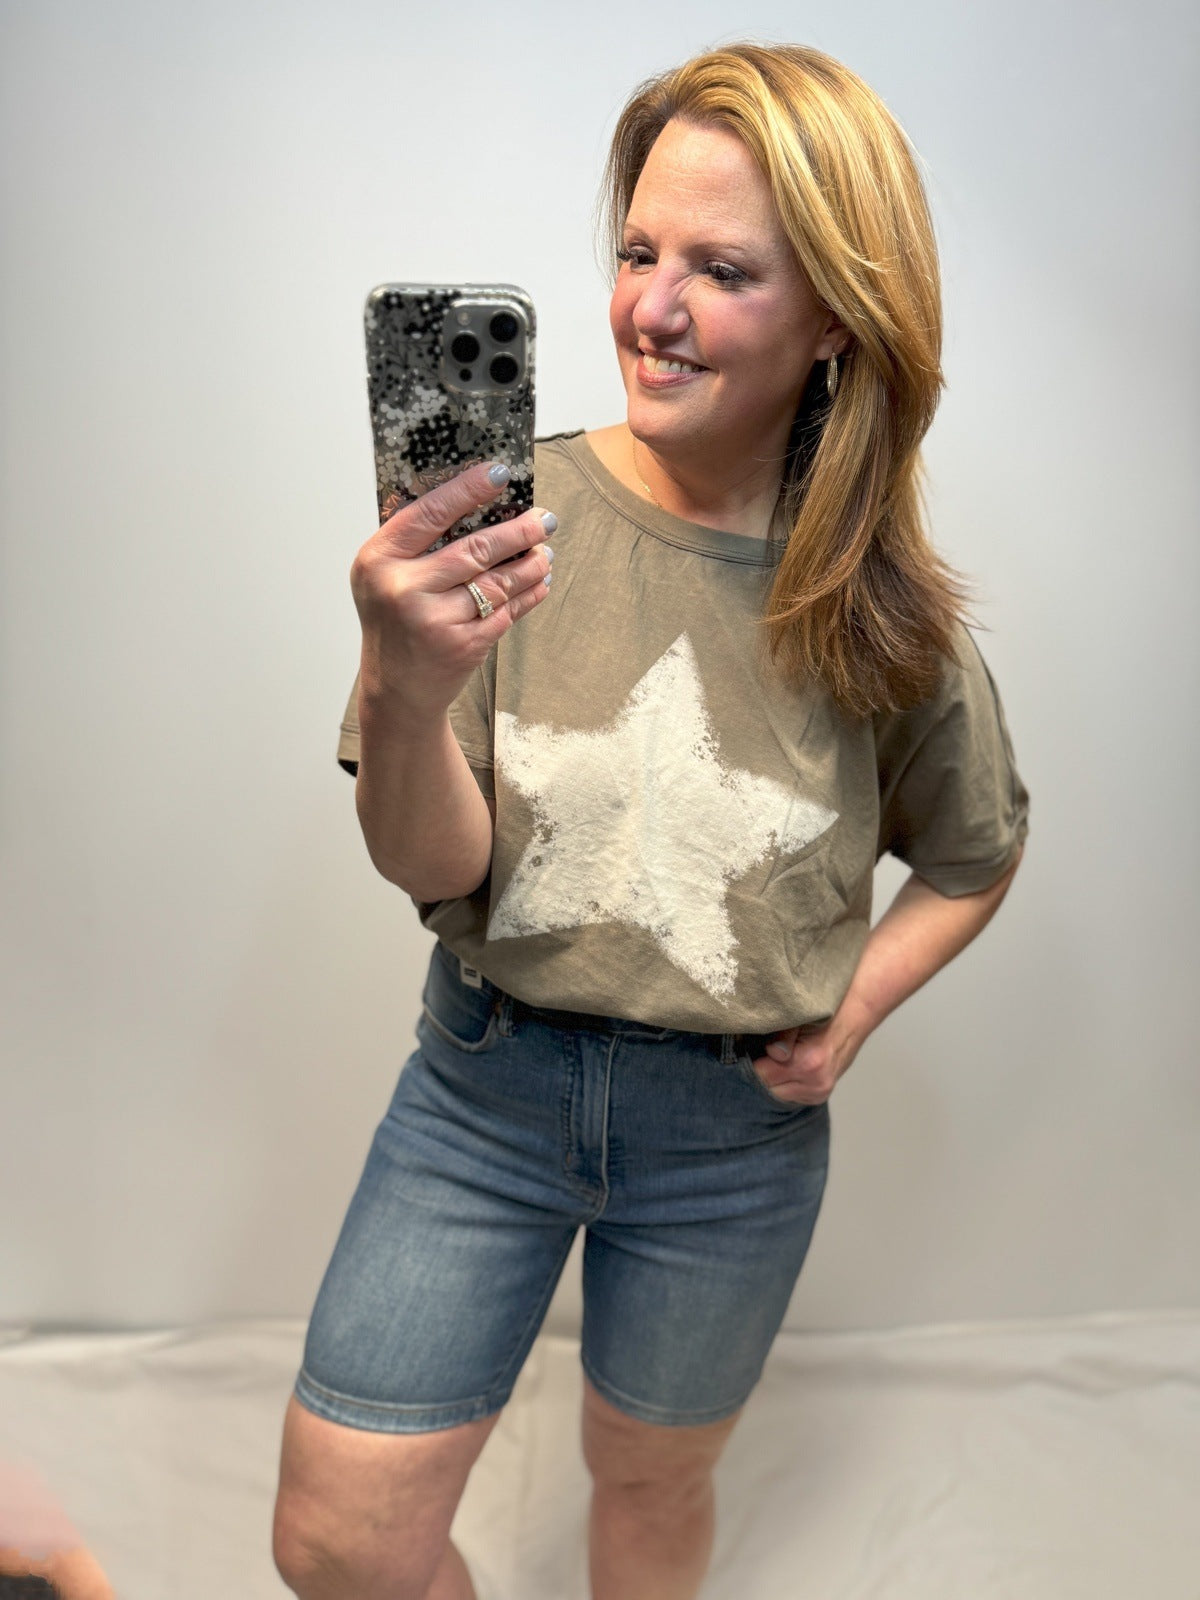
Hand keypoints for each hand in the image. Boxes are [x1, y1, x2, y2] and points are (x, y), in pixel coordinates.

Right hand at [351, 461, 554, 724]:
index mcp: (379, 560)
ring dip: (530, 564)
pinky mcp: (463, 646)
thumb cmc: (393, 622)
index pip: (430, 513)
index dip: (468, 489)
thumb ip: (416, 542)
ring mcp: (435, 620)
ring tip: (545, 552)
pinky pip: (507, 611)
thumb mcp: (384, 576)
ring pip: (497, 581)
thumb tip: (477, 500)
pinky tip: (540, 582)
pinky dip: (529, 594)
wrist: (396, 691)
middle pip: (474, 548)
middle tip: (544, 518)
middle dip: (518, 530)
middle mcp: (404, 589)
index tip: (500, 473)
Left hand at [748, 1011, 865, 1106]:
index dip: (750, 1061)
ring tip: (775, 1059)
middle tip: (759, 1053)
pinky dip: (784, 1083)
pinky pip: (789, 1096)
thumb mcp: (800, 1017)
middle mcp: (815, 1083)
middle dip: (760, 1072)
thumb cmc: (824, 1013)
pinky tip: (787, 1067)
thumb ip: (779, 1036)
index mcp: (808, 1063)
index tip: (745, 1049)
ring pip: (777, 1094)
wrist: (854, 1018)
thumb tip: (763, 1051)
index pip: (761, 1074)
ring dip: (773, 1079)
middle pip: (767, 1088)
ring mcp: (819, 1092)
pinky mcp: (820, 1096)